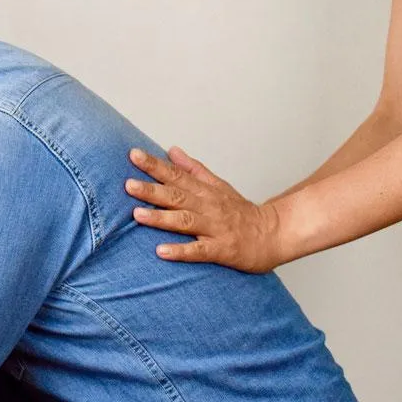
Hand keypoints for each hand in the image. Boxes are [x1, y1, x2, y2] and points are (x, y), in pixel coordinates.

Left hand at [125, 147, 284, 272]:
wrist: (273, 233)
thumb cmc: (241, 212)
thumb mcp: (218, 185)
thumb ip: (193, 169)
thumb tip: (172, 151)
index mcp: (205, 191)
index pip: (176, 175)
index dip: (155, 165)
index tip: (134, 155)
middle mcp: (208, 206)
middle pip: (177, 196)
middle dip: (151, 190)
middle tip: (128, 185)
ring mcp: (214, 228)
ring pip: (185, 221)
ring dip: (161, 218)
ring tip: (137, 214)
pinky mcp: (221, 249)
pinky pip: (199, 251)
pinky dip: (181, 251)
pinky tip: (162, 251)